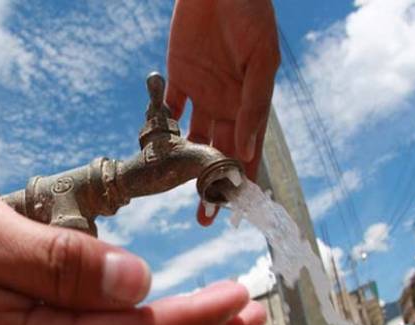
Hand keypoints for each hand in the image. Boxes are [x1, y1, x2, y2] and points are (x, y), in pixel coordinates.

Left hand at [166, 0, 279, 224]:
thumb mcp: (261, 60)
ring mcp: (201, 93)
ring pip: (192, 139)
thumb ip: (254, 104)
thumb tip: (247, 149)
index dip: (242, 179)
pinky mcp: (178, 78)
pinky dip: (161, 127)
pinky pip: (168, 109)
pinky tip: (153, 150)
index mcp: (249, 104)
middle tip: (204, 215)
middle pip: (218, 153)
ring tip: (177, 191)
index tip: (234, 207)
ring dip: (185, 166)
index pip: (247, 149)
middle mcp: (226, 104)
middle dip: (211, 184)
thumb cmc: (251, 16)